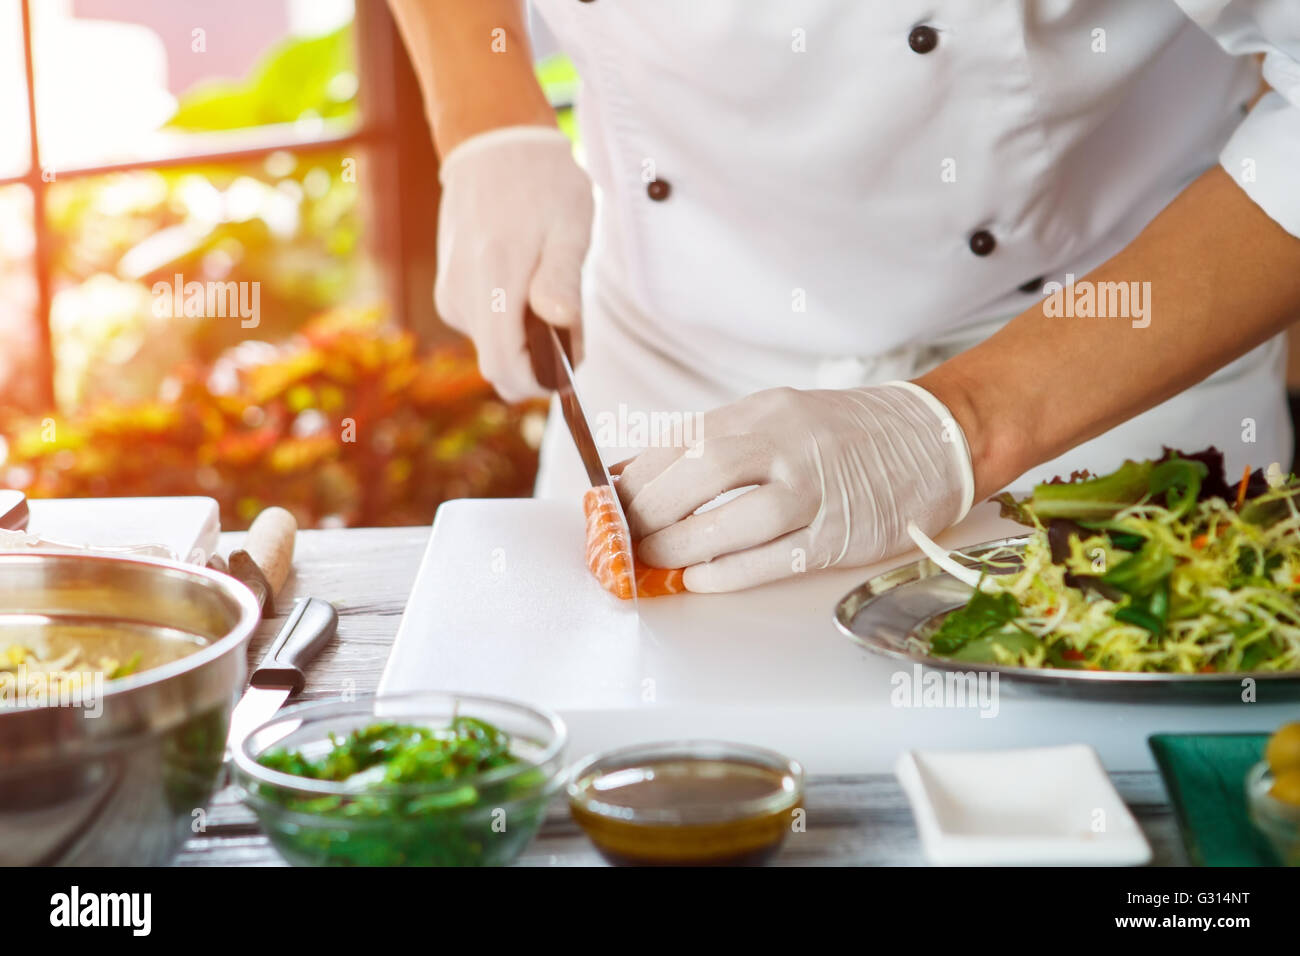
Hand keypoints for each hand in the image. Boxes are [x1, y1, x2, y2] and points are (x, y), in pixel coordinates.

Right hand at [435, 126, 593, 401]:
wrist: (491, 144)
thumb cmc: (541, 184)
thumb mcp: (568, 227)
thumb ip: (562, 279)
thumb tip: (559, 322)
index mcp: (490, 283)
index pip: (504, 369)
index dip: (541, 382)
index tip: (571, 361)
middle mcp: (460, 298)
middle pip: (500, 366)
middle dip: (540, 361)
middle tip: (571, 319)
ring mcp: (450, 296)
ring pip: (495, 347)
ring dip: (528, 337)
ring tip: (550, 285)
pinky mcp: (450, 292)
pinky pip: (486, 327)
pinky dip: (512, 320)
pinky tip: (527, 281)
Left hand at [617, 382, 974, 591]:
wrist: (934, 438)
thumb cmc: (846, 434)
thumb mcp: (779, 417)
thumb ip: (719, 442)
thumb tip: (643, 474)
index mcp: (765, 412)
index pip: (684, 440)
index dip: (638, 475)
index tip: (608, 501)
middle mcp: (788, 443)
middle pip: (702, 473)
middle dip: (651, 510)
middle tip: (623, 537)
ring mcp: (817, 488)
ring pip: (736, 519)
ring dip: (682, 545)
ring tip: (653, 561)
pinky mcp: (841, 532)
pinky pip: (776, 556)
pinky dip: (731, 571)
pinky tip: (701, 579)